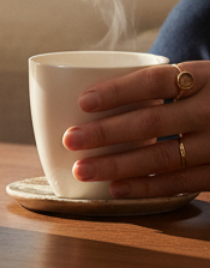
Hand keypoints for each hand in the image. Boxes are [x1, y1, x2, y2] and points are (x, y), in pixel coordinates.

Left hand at [63, 61, 208, 197]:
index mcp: (207, 77)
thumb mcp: (201, 80)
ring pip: (164, 156)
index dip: (118, 91)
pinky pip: (182, 183)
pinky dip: (147, 187)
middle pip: (153, 121)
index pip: (156, 81)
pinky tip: (116, 190)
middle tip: (70, 139)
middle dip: (106, 133)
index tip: (82, 101)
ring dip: (118, 165)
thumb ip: (163, 85)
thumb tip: (90, 96)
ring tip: (82, 170)